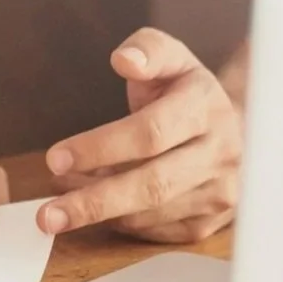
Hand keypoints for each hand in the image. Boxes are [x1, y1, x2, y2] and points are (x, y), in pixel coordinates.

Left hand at [37, 28, 242, 243]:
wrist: (234, 127)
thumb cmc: (185, 91)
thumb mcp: (170, 57)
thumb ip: (146, 50)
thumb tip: (124, 59)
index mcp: (206, 108)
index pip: (151, 132)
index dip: (101, 147)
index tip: (55, 158)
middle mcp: (221, 153)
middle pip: (153, 184)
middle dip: (94, 201)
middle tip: (48, 214)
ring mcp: (220, 191)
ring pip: (153, 213)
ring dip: (101, 213)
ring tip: (60, 206)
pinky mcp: (211, 221)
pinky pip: (158, 232)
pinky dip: (120, 225)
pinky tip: (95, 210)